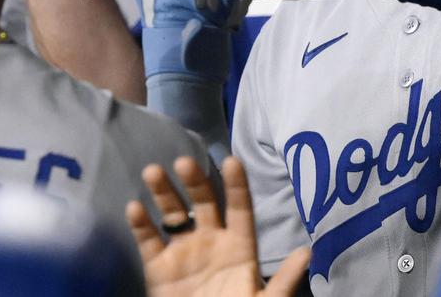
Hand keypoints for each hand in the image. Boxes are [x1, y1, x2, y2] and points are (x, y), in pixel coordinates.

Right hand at [127, 156, 309, 296]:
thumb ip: (283, 281)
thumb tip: (307, 253)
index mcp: (239, 247)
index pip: (240, 209)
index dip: (237, 185)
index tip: (232, 159)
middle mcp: (211, 242)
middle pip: (204, 203)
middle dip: (195, 181)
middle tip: (184, 163)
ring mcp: (184, 252)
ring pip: (173, 213)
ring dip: (164, 192)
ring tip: (152, 172)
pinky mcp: (158, 268)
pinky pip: (149, 240)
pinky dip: (140, 224)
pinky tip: (134, 208)